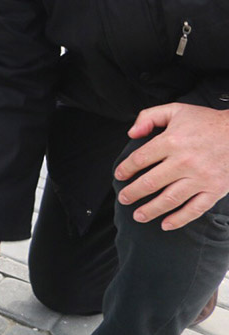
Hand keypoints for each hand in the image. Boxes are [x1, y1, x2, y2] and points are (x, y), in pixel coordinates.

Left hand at [115, 102, 228, 229]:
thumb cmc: (207, 121)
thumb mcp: (175, 110)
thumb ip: (149, 117)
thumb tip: (131, 133)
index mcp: (171, 141)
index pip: (140, 159)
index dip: (126, 169)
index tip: (119, 176)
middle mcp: (184, 162)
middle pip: (150, 182)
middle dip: (133, 193)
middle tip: (123, 199)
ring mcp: (201, 178)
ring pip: (170, 199)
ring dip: (151, 210)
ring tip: (138, 216)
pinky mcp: (215, 189)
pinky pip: (195, 209)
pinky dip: (180, 219)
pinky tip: (166, 224)